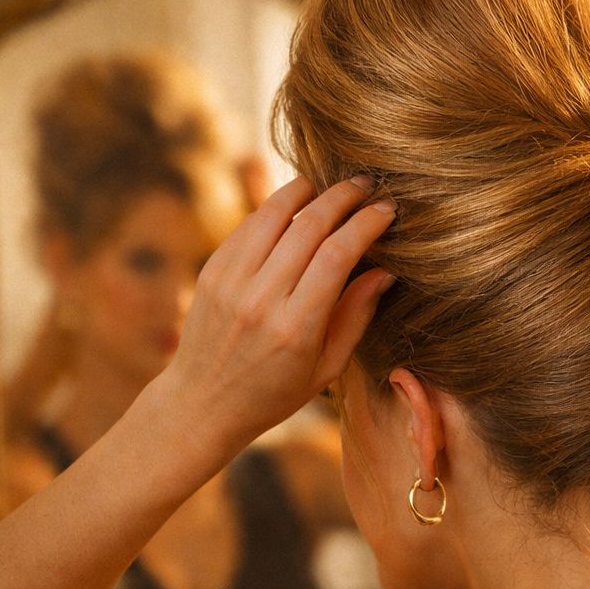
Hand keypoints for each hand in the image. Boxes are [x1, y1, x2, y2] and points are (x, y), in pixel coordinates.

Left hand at [158, 176, 395, 454]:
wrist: (202, 403)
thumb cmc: (275, 392)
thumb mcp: (327, 367)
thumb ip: (357, 316)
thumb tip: (385, 270)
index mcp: (296, 328)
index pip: (337, 255)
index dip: (366, 224)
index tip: (387, 210)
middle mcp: (260, 300)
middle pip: (309, 227)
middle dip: (343, 198)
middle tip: (367, 185)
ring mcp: (230, 282)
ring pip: (274, 214)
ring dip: (308, 191)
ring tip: (332, 185)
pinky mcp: (211, 271)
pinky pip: (249, 225)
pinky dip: (277, 207)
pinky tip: (298, 203)